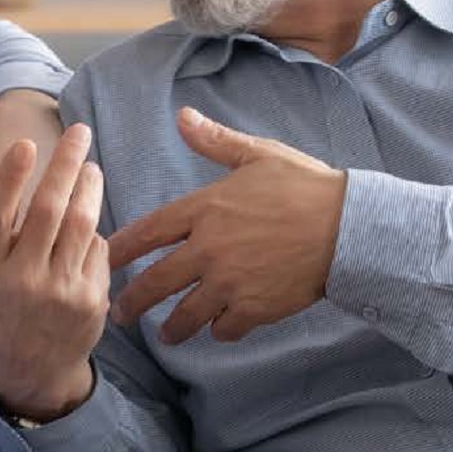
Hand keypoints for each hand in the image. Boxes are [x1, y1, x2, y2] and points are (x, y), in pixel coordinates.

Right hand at [0, 124, 108, 421]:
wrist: (31, 370)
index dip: (10, 179)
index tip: (25, 144)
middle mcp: (21, 279)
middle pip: (47, 210)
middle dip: (65, 165)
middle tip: (78, 131)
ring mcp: (58, 290)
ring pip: (80, 224)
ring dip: (89, 188)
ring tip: (90, 164)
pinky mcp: (88, 299)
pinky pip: (97, 249)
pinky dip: (94, 227)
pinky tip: (92, 209)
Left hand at [108, 107, 346, 344]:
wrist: (348, 226)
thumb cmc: (305, 185)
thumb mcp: (258, 154)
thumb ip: (215, 140)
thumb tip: (183, 116)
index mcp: (204, 209)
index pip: (147, 232)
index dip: (121, 248)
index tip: (104, 258)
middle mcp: (208, 249)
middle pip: (155, 282)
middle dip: (133, 302)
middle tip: (120, 313)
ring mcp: (229, 282)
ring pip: (186, 314)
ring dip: (173, 327)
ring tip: (166, 335)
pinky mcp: (254, 308)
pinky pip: (224, 328)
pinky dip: (219, 330)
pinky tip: (217, 330)